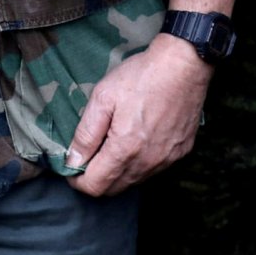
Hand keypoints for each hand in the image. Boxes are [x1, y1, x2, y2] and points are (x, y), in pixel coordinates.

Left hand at [64, 34, 212, 195]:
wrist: (183, 65)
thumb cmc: (141, 77)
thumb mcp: (102, 98)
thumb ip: (86, 134)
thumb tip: (73, 161)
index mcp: (125, 150)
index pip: (94, 187)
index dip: (77, 180)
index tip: (71, 166)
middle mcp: (147, 163)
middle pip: (113, 190)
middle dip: (95, 178)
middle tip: (88, 155)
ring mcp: (166, 160)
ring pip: (133, 181)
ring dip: (117, 171)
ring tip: (111, 144)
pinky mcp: (180, 153)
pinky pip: (152, 170)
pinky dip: (138, 163)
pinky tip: (135, 140)